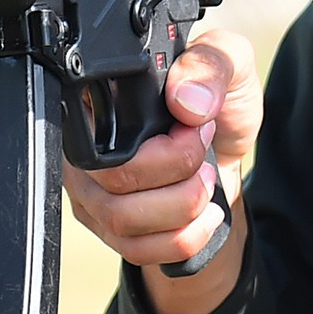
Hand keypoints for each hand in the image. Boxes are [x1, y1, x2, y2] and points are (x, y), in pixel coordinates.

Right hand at [62, 28, 262, 313]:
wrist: (227, 149)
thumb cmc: (218, 101)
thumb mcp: (229, 63)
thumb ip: (210, 64)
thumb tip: (184, 100)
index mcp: (99, 97)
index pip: (92, 128)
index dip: (152, 140)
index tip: (194, 126)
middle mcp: (83, 146)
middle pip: (110, 179)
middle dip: (177, 171)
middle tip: (205, 151)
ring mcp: (90, 191)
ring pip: (121, 220)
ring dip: (182, 206)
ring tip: (207, 180)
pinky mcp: (108, 229)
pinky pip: (136, 250)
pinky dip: (182, 238)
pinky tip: (205, 216)